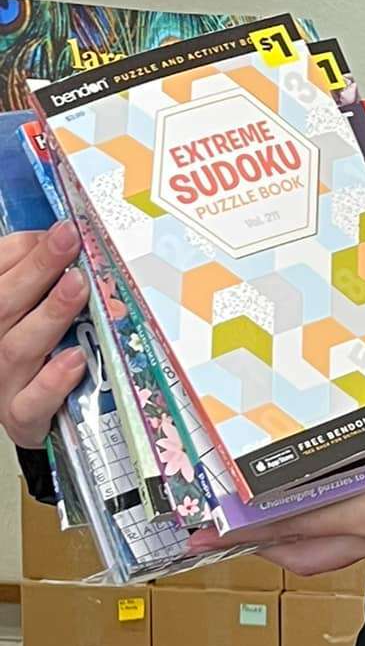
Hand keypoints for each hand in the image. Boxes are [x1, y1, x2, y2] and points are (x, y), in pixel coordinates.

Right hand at [0, 223, 88, 448]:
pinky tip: (75, 358)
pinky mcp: (20, 416)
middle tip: (68, 242)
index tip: (61, 229)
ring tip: (77, 287)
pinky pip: (33, 402)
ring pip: (19, 348)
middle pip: (4, 305)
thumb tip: (53, 238)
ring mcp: (2, 382)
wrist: (25, 411)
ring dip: (50, 315)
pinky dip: (53, 381)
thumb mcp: (25, 308)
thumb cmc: (26, 349)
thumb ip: (30, 275)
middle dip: (37, 270)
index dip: (24, 251)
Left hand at [191, 350, 364, 608]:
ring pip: (330, 543)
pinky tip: (359, 493)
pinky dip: (347, 517)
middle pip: (300, 546)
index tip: (202, 528)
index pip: (291, 520)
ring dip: (299, 533)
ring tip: (279, 513)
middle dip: (261, 538)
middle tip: (230, 527)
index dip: (243, 523)